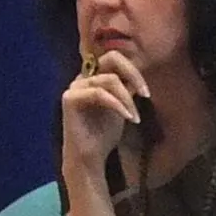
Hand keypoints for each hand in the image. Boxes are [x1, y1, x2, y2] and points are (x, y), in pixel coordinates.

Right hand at [60, 49, 152, 171]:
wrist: (90, 157)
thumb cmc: (104, 134)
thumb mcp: (122, 107)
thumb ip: (127, 89)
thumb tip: (139, 75)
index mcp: (95, 77)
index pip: (115, 58)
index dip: (134, 71)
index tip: (146, 93)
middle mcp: (83, 78)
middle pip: (112, 57)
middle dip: (133, 73)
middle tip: (145, 94)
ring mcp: (75, 86)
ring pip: (110, 79)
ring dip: (127, 99)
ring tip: (134, 117)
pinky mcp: (69, 98)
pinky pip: (99, 93)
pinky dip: (118, 105)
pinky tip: (128, 118)